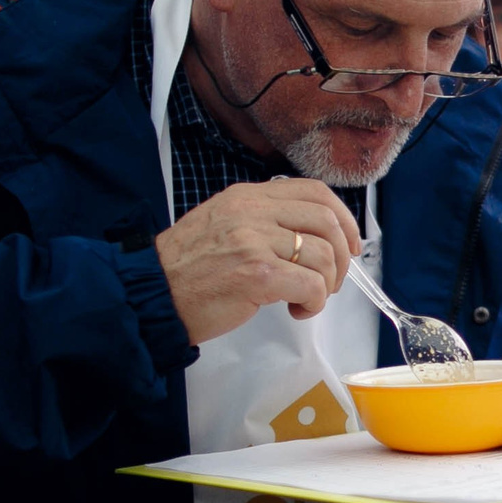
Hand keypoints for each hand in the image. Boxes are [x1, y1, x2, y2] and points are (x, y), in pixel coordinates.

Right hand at [154, 180, 358, 343]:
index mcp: (246, 196)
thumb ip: (263, 220)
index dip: (343, 218)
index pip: (314, 192)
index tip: (349, 243)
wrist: (152, 294)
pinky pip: (311, 285)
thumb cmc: (188, 270)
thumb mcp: (223, 224)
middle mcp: (251, 212)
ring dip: (326, 284)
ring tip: (306, 299)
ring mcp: (254, 241)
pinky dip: (314, 303)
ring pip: (323, 255)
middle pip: (327, 221)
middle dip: (341, 256)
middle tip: (330, 280)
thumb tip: (312, 235)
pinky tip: (297, 310)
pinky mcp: (256, 274)